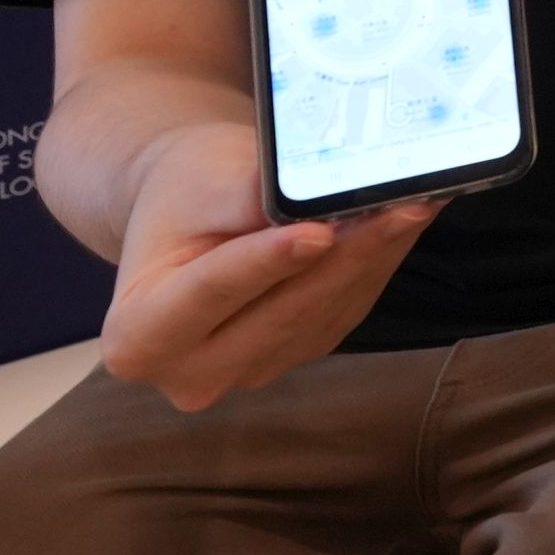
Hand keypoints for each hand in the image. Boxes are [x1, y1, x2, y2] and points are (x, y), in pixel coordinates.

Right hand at [97, 120, 439, 412]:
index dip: (268, 264)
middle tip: (402, 205)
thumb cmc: (185, 190)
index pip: (210, 294)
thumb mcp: (202, 182)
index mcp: (137, 338)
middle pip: (279, 312)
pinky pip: (344, 311)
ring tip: (416, 203)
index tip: (318, 233)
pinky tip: (404, 224)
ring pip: (322, 312)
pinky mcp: (299, 353)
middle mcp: (189, 372)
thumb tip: (317, 199)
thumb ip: (251, 200)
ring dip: (374, 258)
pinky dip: (376, 265)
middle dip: (345, 256)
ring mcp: (250, 370)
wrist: (194, 206)